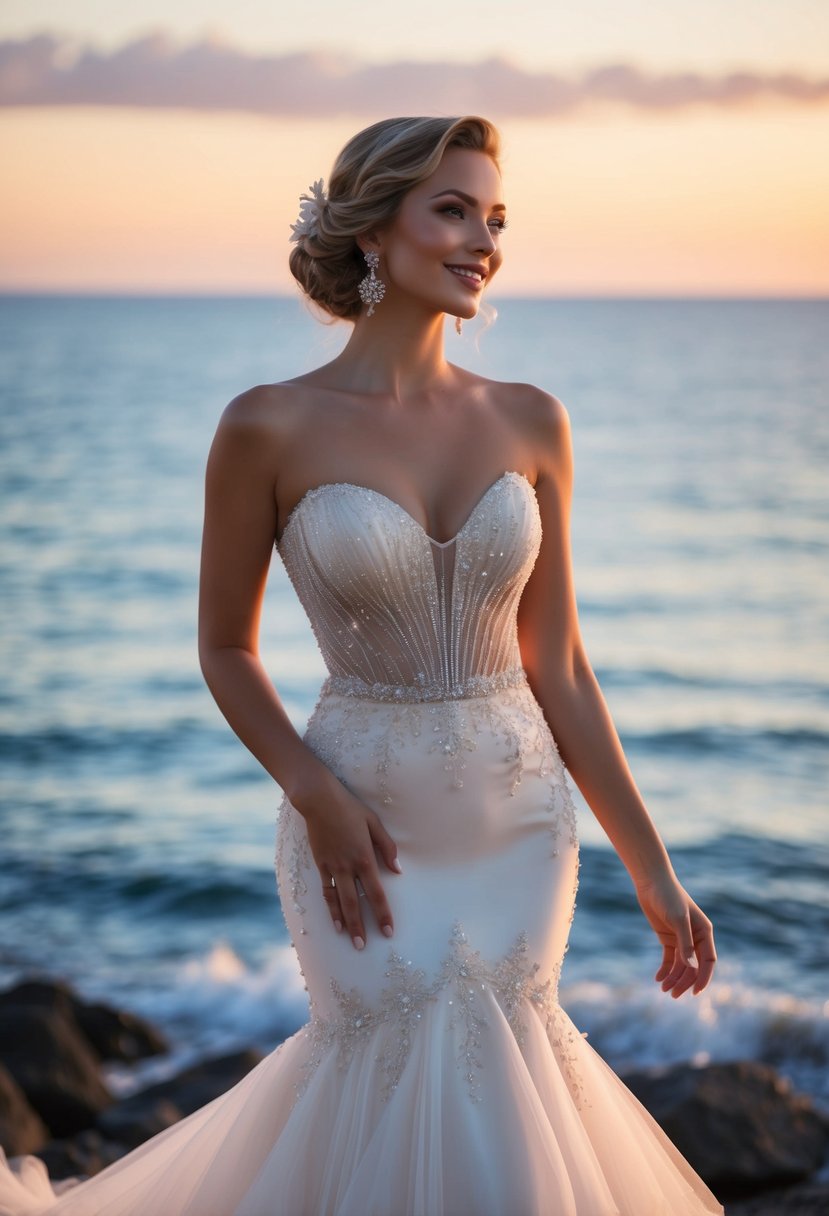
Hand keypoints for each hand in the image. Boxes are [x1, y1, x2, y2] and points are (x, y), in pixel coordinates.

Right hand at [290, 767, 400, 949]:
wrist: (319, 801)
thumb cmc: (350, 809)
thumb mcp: (374, 823)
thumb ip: (387, 848)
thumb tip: (398, 870)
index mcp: (365, 858)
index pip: (377, 893)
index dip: (383, 914)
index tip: (388, 932)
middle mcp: (348, 867)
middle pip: (356, 903)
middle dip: (362, 926)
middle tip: (365, 946)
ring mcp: (332, 867)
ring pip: (339, 901)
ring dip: (346, 923)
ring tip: (351, 941)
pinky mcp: (320, 865)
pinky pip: (326, 891)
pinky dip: (330, 908)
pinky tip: (334, 921)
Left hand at [633, 870, 716, 997]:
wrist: (651, 882)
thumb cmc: (668, 897)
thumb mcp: (678, 919)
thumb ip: (685, 943)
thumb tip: (691, 968)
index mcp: (704, 932)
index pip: (708, 961)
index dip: (704, 978)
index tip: (695, 993)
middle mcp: (695, 937)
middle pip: (693, 966)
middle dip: (684, 981)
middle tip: (672, 994)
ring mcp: (681, 938)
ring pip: (681, 965)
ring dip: (673, 978)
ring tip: (663, 989)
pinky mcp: (668, 937)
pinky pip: (670, 959)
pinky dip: (665, 969)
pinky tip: (658, 978)